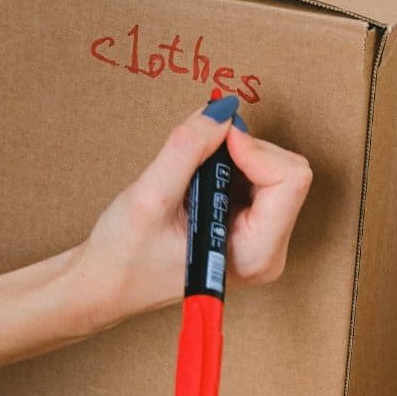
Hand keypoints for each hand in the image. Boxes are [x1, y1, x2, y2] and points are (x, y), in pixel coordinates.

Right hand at [66, 100, 312, 331]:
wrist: (105, 284)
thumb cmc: (124, 255)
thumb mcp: (150, 197)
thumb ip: (187, 150)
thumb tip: (221, 110)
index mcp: (256, 253)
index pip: (290, 179)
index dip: (252, 148)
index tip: (214, 138)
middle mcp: (268, 250)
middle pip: (286, 171)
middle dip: (242, 151)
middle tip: (195, 156)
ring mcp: (262, 241)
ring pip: (273, 170)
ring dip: (233, 158)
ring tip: (189, 177)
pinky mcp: (250, 231)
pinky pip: (258, 179)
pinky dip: (228, 166)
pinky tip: (196, 183)